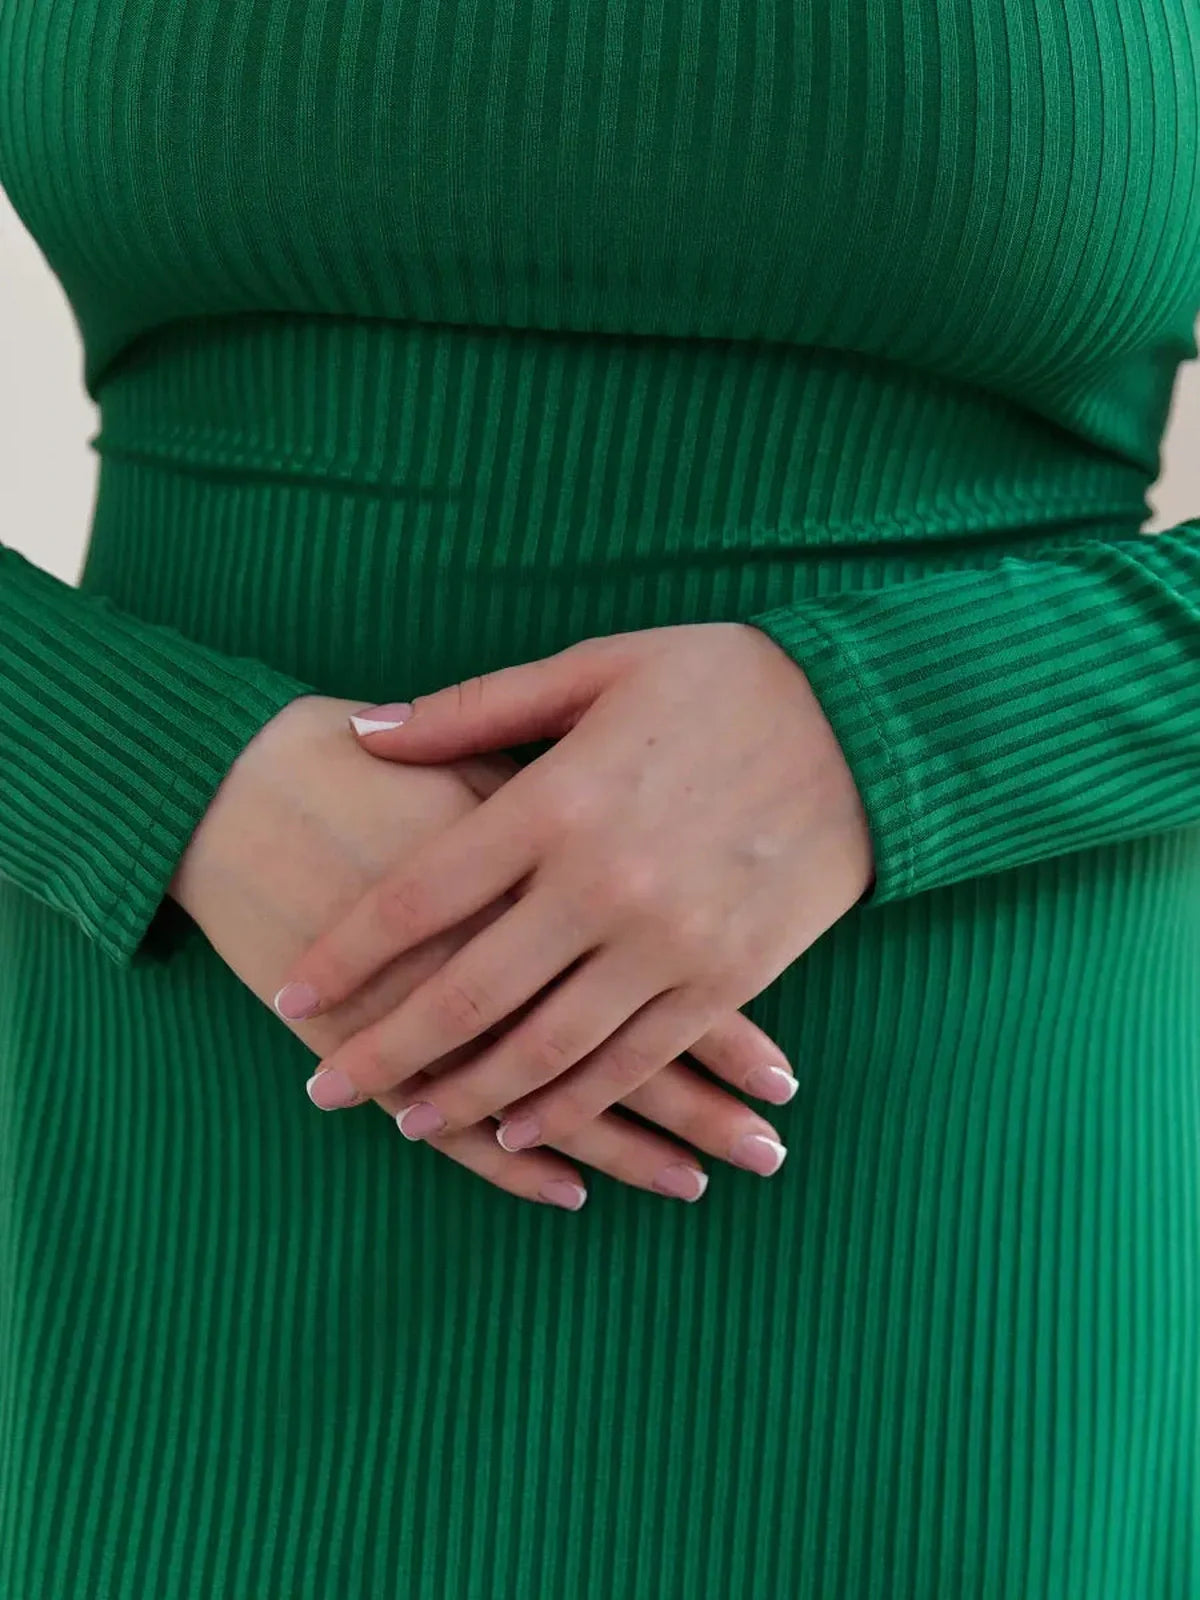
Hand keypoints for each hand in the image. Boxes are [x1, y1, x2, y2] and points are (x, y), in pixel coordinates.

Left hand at [170, 692, 793, 1204]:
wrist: (869, 722)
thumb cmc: (722, 679)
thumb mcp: (596, 668)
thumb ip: (473, 711)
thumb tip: (362, 732)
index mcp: (557, 802)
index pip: (420, 896)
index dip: (348, 951)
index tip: (294, 988)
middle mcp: (604, 886)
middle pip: (467, 994)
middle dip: (385, 1051)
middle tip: (326, 1089)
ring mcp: (669, 944)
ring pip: (546, 1050)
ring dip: (469, 1096)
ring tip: (409, 1120)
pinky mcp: (727, 980)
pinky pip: (633, 1061)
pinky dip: (574, 1105)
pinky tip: (524, 1130)